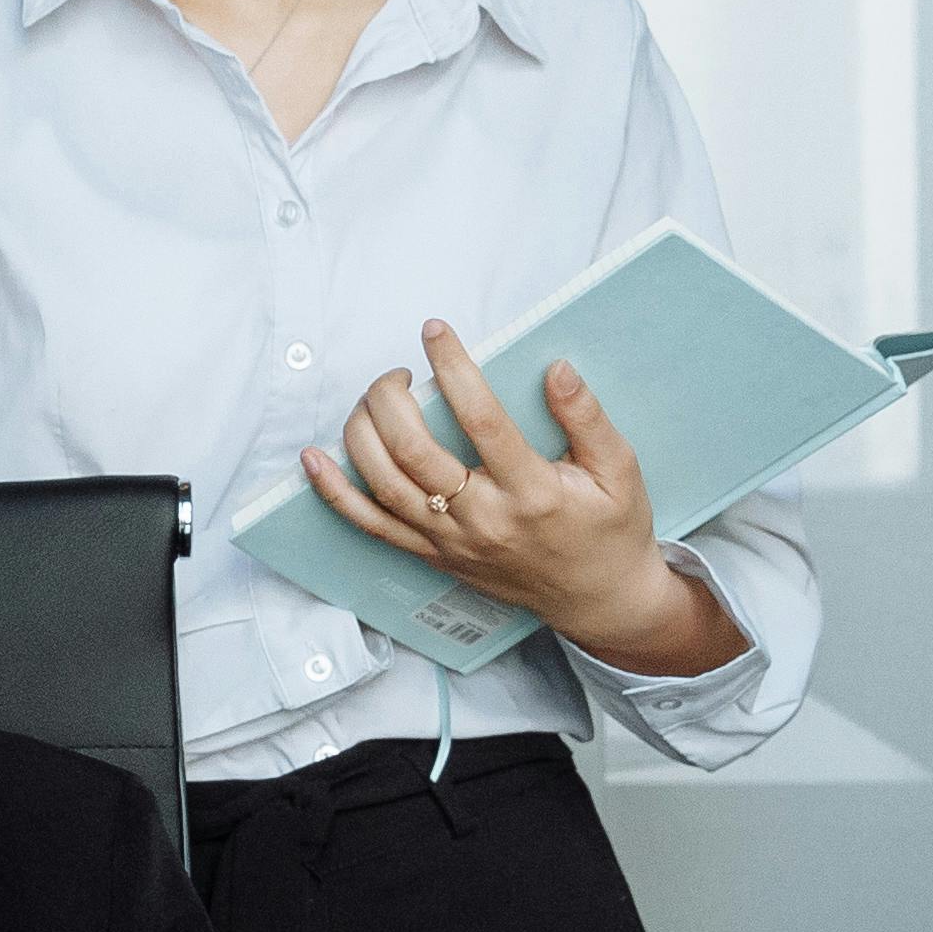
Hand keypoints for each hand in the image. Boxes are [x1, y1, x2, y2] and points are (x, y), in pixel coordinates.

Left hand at [300, 324, 746, 677]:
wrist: (598, 598)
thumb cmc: (610, 528)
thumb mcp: (619, 471)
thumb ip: (589, 418)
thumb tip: (556, 369)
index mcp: (533, 492)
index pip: (482, 421)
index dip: (453, 369)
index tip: (435, 332)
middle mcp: (484, 519)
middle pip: (415, 452)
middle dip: (392, 399)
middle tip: (399, 371)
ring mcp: (452, 541)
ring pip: (385, 484)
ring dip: (363, 432)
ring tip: (374, 397)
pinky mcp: (433, 555)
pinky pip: (373, 525)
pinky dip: (336, 493)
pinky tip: (313, 459)